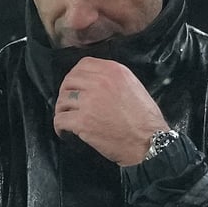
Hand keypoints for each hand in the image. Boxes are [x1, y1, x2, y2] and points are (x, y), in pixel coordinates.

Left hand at [53, 57, 168, 165]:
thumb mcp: (134, 86)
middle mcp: (99, 82)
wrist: (149, 141)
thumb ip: (113, 79)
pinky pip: (60, 120)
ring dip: (62, 110)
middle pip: (69, 81)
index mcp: (113, 71)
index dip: (75, 76)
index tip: (76, 86)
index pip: (83, 65)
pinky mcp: (82, 121)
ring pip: (62, 100)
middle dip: (65, 92)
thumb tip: (94, 81)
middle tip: (68, 104)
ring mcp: (89, 102)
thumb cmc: (145, 118)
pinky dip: (59, 127)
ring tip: (67, 119)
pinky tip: (65, 132)